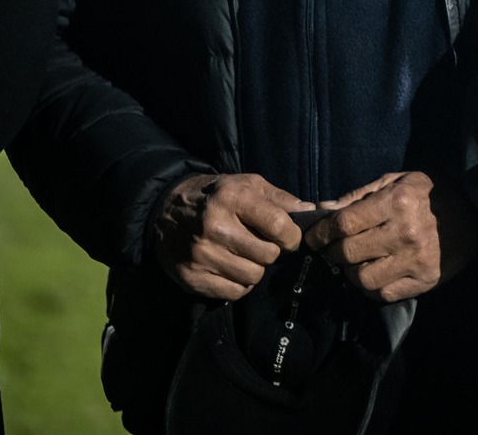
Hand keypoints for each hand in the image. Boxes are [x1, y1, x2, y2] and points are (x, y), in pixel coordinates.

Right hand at [153, 172, 308, 300]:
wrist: (166, 211)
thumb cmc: (217, 196)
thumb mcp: (247, 185)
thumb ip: (281, 199)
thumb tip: (311, 212)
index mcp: (233, 199)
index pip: (278, 225)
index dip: (292, 236)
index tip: (289, 238)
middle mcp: (214, 227)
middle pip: (267, 255)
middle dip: (271, 251)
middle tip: (260, 244)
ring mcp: (201, 255)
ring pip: (253, 276)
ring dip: (256, 268)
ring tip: (245, 255)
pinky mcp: (192, 277)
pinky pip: (234, 292)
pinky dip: (239, 284)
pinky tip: (232, 268)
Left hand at [301, 170, 475, 302]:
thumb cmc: (432, 192)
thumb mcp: (397, 181)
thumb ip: (359, 196)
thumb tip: (322, 211)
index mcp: (397, 202)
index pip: (344, 223)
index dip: (321, 233)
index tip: (313, 237)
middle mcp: (405, 232)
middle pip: (348, 253)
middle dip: (333, 252)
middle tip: (334, 249)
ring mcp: (416, 260)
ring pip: (361, 279)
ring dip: (352, 272)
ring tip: (357, 262)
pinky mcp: (425, 280)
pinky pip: (383, 294)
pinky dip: (372, 287)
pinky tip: (376, 274)